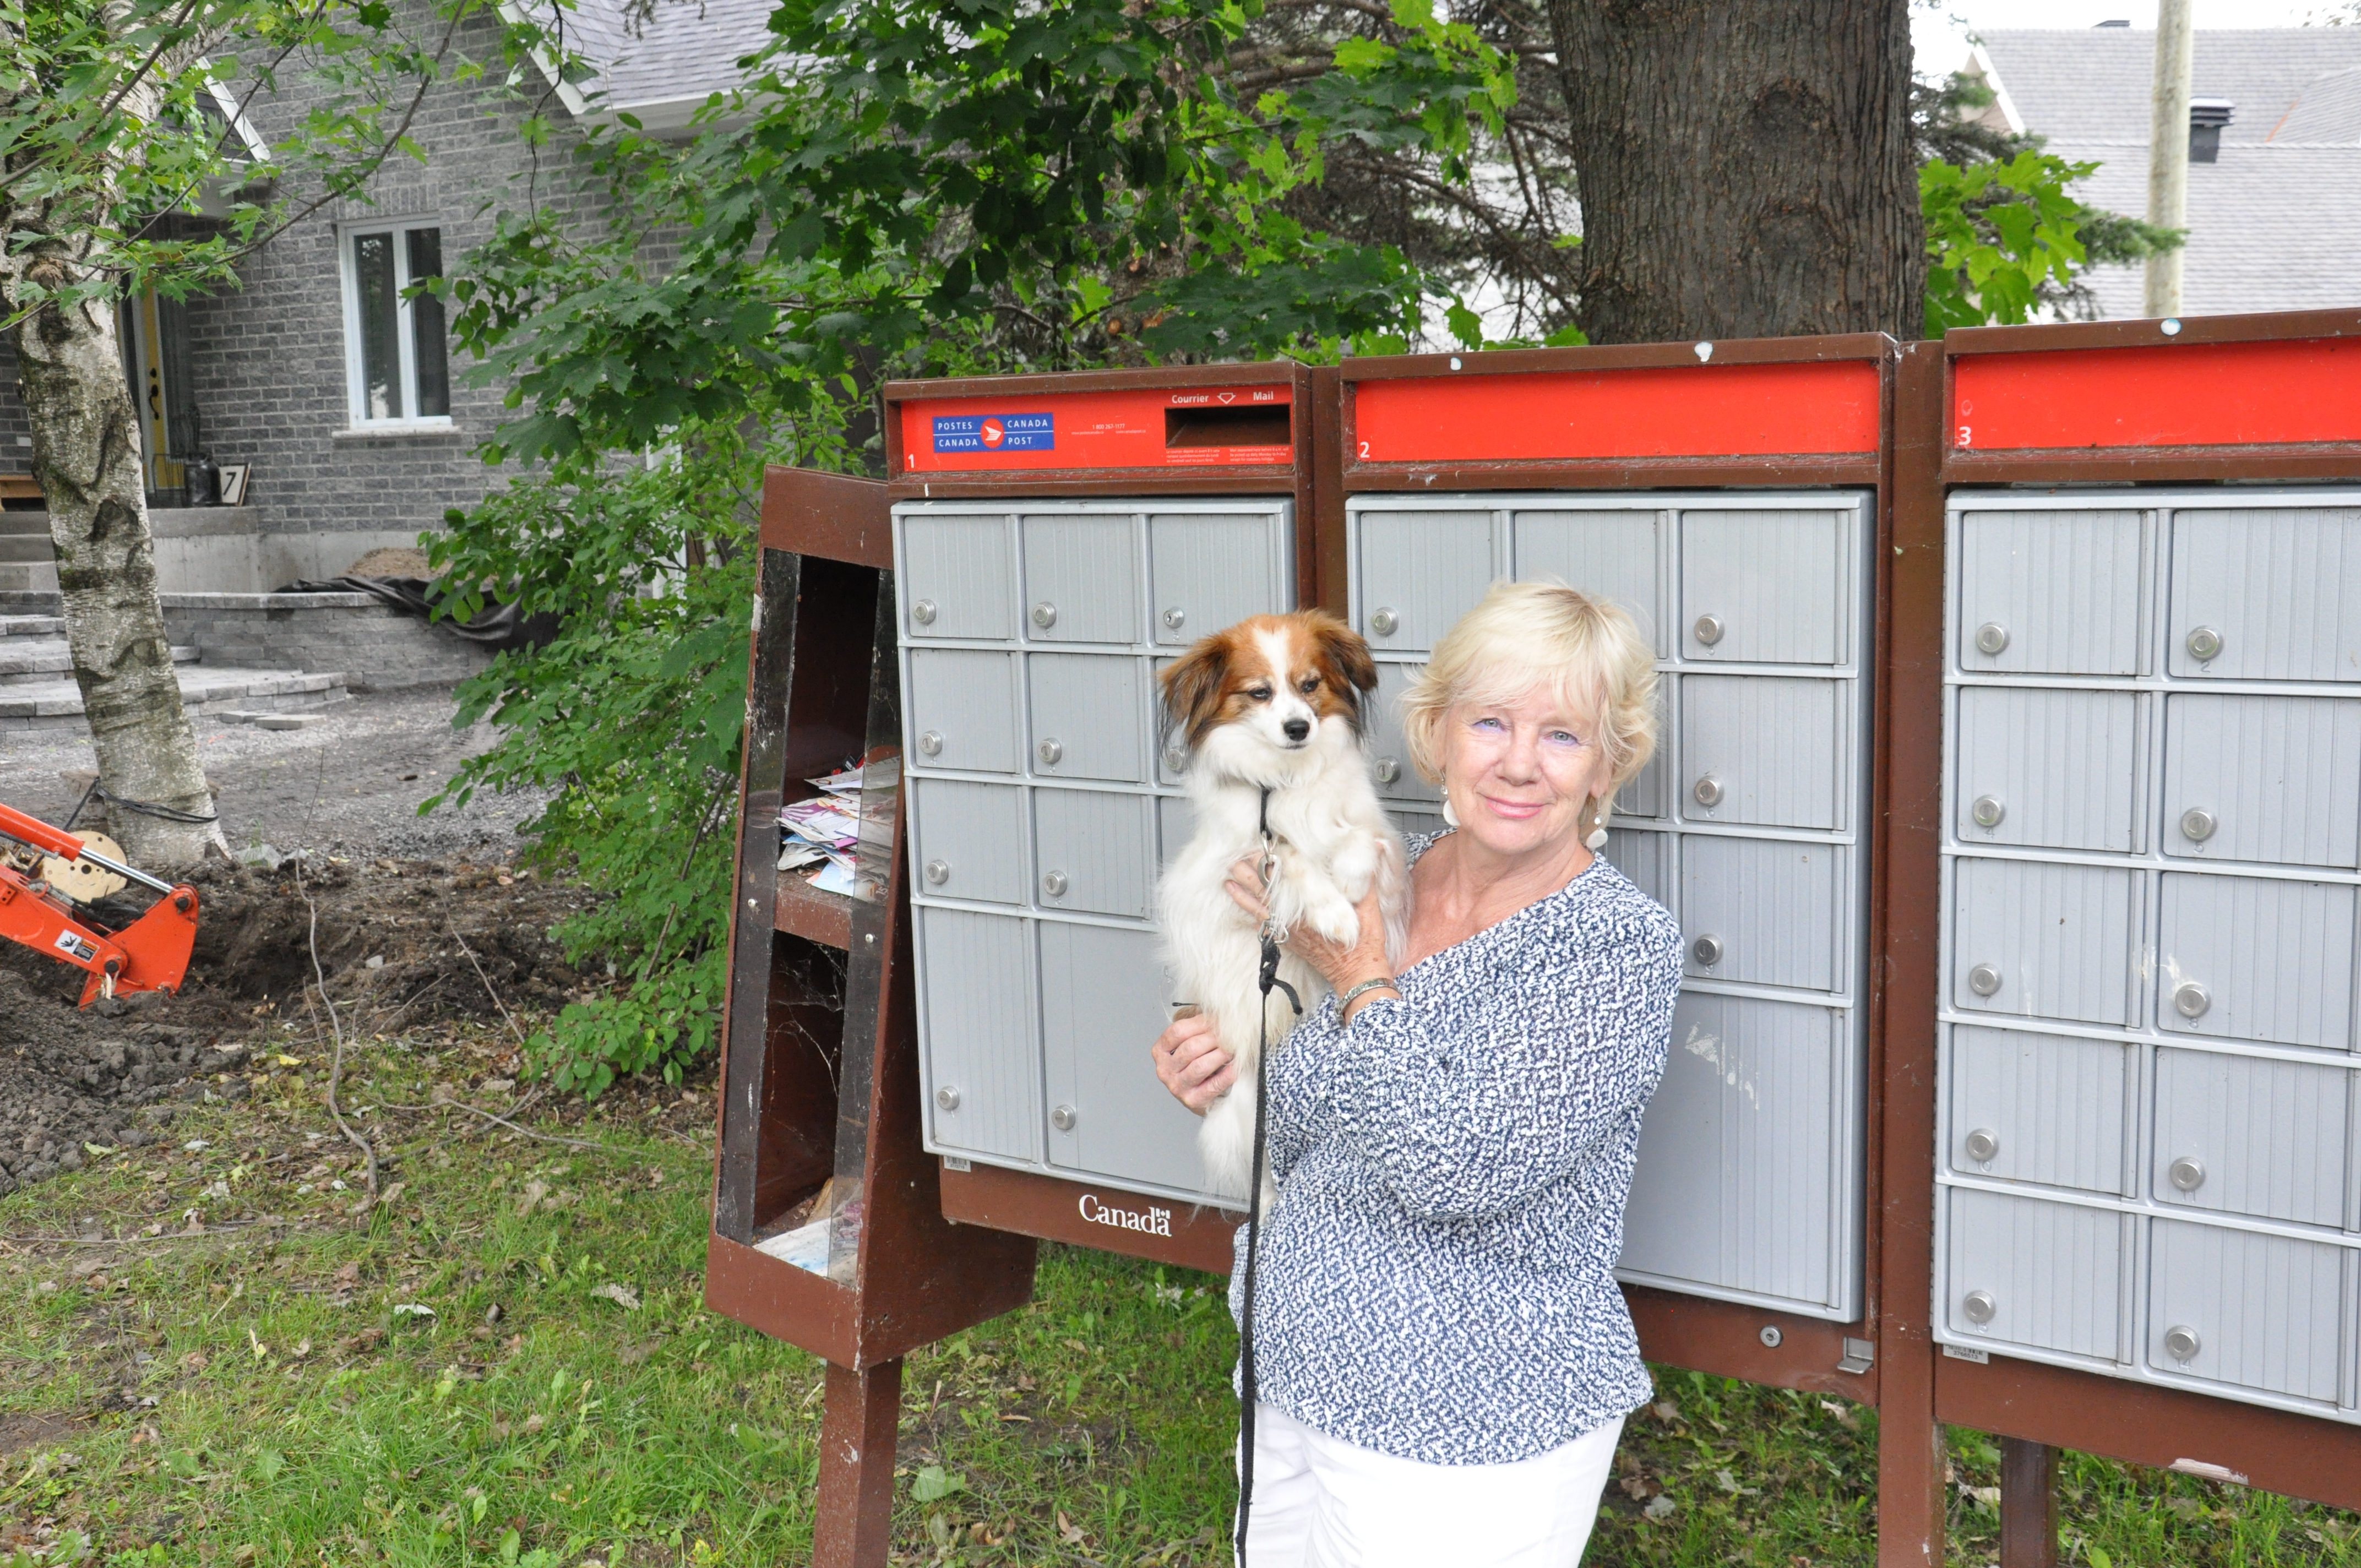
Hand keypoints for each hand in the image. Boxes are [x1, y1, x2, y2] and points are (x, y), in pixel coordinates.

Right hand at [1152, 1009, 1235, 1114]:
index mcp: (1160, 1051)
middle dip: (1214, 1038)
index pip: (1177, 1032)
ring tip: (1232, 1049)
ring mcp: (1177, 1086)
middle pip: (1190, 1048)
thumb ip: (1197, 1029)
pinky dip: (1227, 1074)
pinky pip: (1213, 1085)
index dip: (1199, 1023)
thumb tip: (1217, 1014)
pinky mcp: (1193, 1100)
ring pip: (1200, 1066)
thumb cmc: (1196, 1065)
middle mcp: (1165, 1070)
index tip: (1216, 1020)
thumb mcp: (1190, 1044)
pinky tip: (1235, 1066)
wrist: (1200, 1095)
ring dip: (1220, 1055)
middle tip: (1230, 1034)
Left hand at [1222, 857, 1391, 1001]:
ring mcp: (1289, 931)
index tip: (1264, 845)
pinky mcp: (1288, 942)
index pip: (1286, 877)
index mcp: (1311, 905)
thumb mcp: (1370, 908)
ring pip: (1259, 907)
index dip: (1273, 860)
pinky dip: (1250, 912)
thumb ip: (1368, 877)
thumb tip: (1375, 847)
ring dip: (1244, 891)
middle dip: (1251, 873)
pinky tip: (1242, 904)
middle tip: (1236, 857)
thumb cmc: (1364, 943)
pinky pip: (1262, 925)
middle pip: (1267, 890)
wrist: (1357, 975)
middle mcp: (1295, 918)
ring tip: (1229, 878)